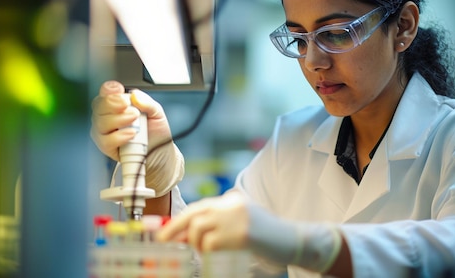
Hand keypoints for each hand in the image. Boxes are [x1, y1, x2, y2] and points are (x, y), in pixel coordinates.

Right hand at [90, 80, 183, 196]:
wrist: (160, 152)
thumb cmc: (155, 130)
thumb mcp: (157, 112)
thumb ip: (147, 102)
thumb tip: (135, 95)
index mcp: (118, 102)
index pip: (106, 91)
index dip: (109, 89)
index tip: (119, 90)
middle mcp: (107, 115)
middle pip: (99, 105)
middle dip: (112, 103)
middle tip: (129, 107)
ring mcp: (105, 131)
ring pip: (100, 123)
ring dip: (118, 120)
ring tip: (135, 122)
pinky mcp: (106, 147)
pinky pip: (105, 141)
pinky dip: (118, 137)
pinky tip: (131, 134)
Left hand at [156, 190, 343, 272]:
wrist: (291, 239)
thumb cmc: (265, 235)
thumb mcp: (239, 223)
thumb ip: (216, 225)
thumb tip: (184, 236)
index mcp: (231, 200)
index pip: (198, 207)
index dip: (179, 220)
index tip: (165, 232)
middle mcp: (231, 205)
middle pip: (193, 214)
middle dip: (174, 229)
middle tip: (163, 241)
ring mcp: (236, 218)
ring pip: (199, 229)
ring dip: (196, 244)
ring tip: (206, 251)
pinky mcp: (241, 234)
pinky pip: (211, 243)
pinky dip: (207, 252)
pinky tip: (214, 254)